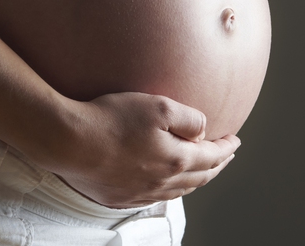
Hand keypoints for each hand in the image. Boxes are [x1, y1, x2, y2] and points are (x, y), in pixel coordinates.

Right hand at [47, 92, 240, 207]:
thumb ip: (189, 119)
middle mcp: (162, 182)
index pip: (212, 156)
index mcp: (176, 160)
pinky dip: (171, 189)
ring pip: (179, 190)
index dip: (226, 148)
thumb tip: (203, 131)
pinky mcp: (119, 196)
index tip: (235, 140)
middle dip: (216, 165)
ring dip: (196, 179)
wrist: (69, 141)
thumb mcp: (159, 106)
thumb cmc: (112, 118)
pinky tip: (166, 184)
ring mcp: (140, 192)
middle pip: (199, 177)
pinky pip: (155, 197)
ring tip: (202, 171)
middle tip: (225, 156)